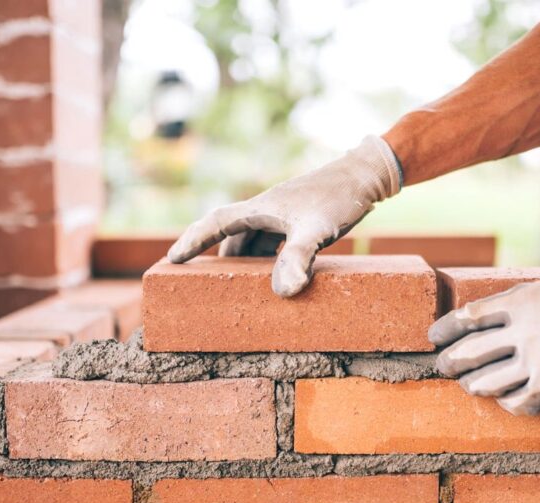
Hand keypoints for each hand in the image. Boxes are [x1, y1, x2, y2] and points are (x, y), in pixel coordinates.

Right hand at [167, 136, 401, 296]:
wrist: (367, 175)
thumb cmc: (339, 198)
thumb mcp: (316, 229)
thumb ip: (297, 258)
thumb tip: (284, 291)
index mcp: (260, 208)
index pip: (215, 223)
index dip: (192, 241)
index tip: (172, 259)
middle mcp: (266, 209)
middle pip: (230, 234)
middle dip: (215, 256)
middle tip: (201, 282)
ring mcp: (283, 214)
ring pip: (251, 239)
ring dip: (242, 259)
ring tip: (236, 285)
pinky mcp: (299, 218)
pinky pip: (271, 241)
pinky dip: (265, 258)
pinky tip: (275, 274)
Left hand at [430, 274, 539, 414]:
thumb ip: (517, 300)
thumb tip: (483, 314)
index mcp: (522, 303)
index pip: (467, 317)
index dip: (445, 329)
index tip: (433, 338)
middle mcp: (524, 333)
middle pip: (468, 353)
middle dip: (448, 362)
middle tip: (442, 366)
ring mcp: (537, 364)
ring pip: (485, 383)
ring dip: (471, 385)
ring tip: (469, 384)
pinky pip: (514, 403)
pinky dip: (504, 401)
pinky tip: (504, 398)